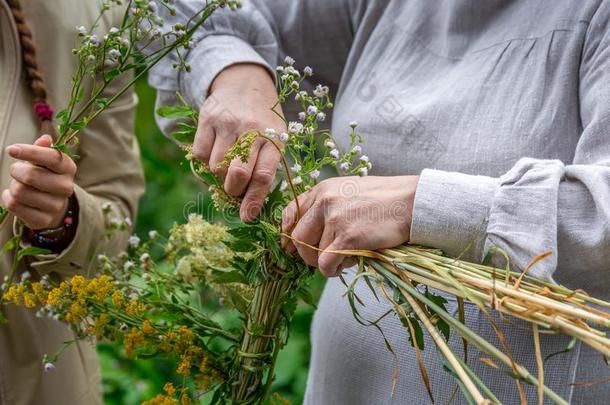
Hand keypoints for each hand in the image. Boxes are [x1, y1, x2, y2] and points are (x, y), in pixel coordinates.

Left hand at [2, 135, 76, 229]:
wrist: (53, 206)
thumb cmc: (46, 177)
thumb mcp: (45, 161)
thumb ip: (43, 150)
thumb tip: (45, 139)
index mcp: (68, 168)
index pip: (52, 157)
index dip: (30, 152)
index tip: (11, 149)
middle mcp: (66, 187)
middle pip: (31, 175)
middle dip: (17, 170)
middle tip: (17, 170)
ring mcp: (55, 205)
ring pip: (20, 191)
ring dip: (13, 186)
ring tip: (20, 185)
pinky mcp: (43, 220)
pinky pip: (14, 205)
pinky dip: (8, 198)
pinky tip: (17, 198)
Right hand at [194, 63, 285, 221]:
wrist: (245, 83)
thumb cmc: (264, 121)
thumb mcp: (275, 139)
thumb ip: (266, 168)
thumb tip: (250, 207)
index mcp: (273, 139)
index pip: (263, 177)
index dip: (253, 201)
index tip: (247, 217)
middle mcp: (251, 130)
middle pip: (237, 175)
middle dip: (233, 191)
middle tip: (235, 189)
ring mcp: (227, 124)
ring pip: (216, 168)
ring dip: (219, 178)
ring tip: (226, 169)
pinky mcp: (207, 119)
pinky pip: (199, 155)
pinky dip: (204, 163)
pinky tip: (214, 155)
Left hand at [282, 176, 419, 276]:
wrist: (412, 202)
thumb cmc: (384, 199)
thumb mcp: (349, 191)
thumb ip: (327, 206)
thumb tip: (309, 233)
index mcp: (323, 189)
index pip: (291, 212)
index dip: (289, 233)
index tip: (291, 247)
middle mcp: (325, 201)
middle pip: (297, 237)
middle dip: (306, 254)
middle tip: (321, 259)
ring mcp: (335, 219)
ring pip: (313, 253)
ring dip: (326, 262)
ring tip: (346, 257)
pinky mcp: (348, 237)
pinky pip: (326, 264)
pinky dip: (332, 270)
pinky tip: (345, 265)